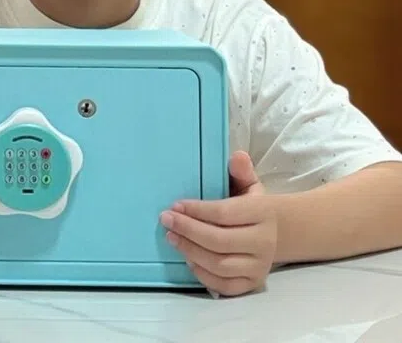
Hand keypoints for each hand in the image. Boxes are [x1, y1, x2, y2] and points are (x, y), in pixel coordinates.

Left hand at [160, 151, 277, 296]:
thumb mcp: (249, 185)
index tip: (175, 205)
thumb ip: (241, 171)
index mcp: (263, 213)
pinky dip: (203, 274)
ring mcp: (260, 266)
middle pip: (220, 241)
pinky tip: (187, 259)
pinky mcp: (252, 283)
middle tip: (166, 220)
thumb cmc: (251, 207)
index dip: (197, 210)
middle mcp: (265, 242)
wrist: (275, 233)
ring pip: (220, 265)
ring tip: (171, 237)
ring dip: (190, 251)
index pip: (226, 213)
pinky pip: (225, 286)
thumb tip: (237, 156)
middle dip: (188, 230)